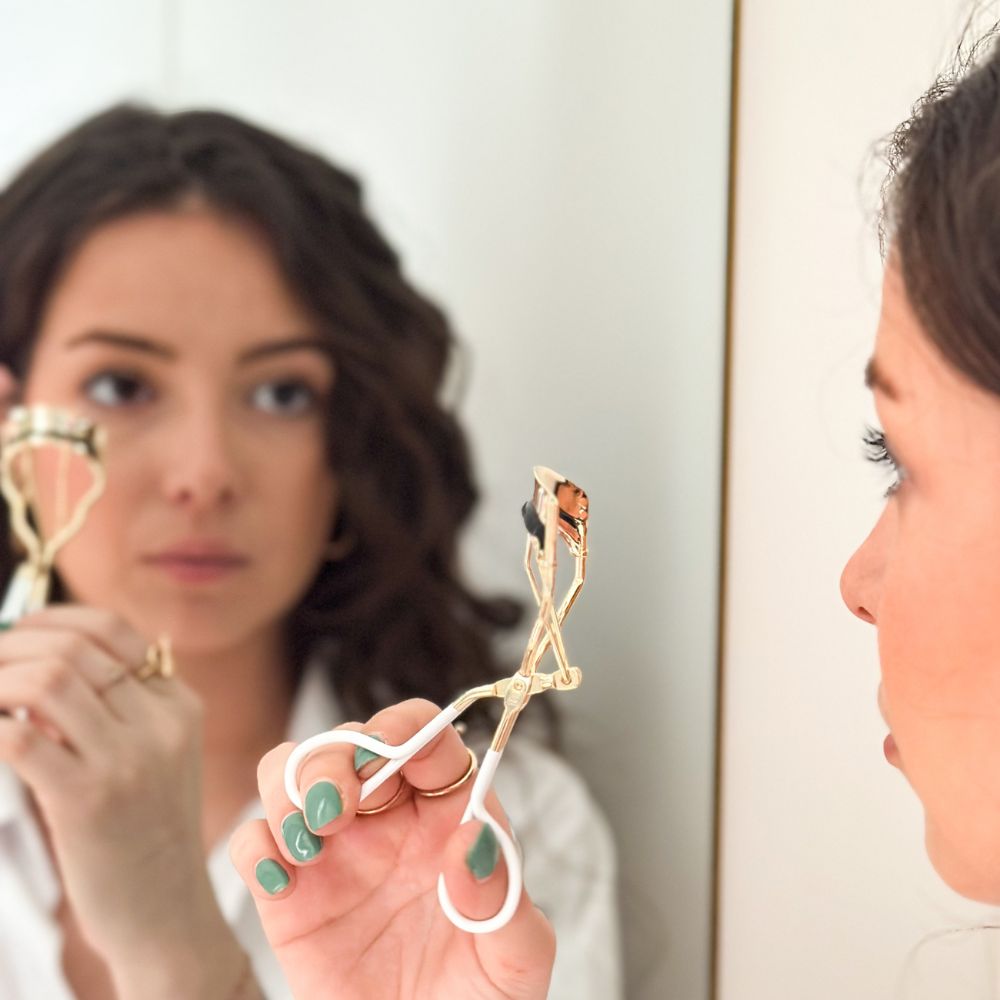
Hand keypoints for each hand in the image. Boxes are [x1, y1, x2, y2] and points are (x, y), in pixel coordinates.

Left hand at [0, 605, 244, 996]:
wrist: (167, 914)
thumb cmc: (147, 837)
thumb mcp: (159, 760)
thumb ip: (125, 711)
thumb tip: (51, 663)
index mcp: (180, 706)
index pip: (113, 631)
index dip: (54, 620)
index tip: (18, 632)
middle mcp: (161, 723)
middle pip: (75, 650)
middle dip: (14, 645)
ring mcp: (129, 760)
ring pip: (49, 680)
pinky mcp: (89, 800)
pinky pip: (20, 737)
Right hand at [229, 699, 555, 999]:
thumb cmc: (478, 998)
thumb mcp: (515, 958)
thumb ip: (502, 899)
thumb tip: (476, 839)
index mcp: (448, 814)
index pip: (424, 737)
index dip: (404, 730)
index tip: (389, 754)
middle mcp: (388, 819)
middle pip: (349, 741)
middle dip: (335, 756)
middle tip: (336, 807)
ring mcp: (335, 852)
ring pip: (291, 771)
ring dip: (288, 788)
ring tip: (310, 839)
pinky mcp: (288, 895)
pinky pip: (253, 843)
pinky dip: (255, 847)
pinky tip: (279, 881)